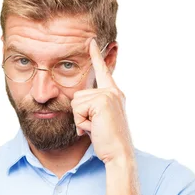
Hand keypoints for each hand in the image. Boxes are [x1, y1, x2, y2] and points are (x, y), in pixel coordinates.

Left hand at [71, 38, 133, 164]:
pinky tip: (95, 129)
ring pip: (76, 102)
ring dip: (80, 119)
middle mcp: (113, 91)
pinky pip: (77, 109)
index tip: (91, 41)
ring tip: (96, 128)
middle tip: (95, 127)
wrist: (119, 154)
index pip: (103, 71)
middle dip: (80, 115)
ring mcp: (109, 95)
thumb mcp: (99, 120)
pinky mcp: (102, 101)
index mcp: (114, 94)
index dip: (96, 56)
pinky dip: (82, 123)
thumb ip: (92, 107)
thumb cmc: (108, 142)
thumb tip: (77, 103)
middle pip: (78, 95)